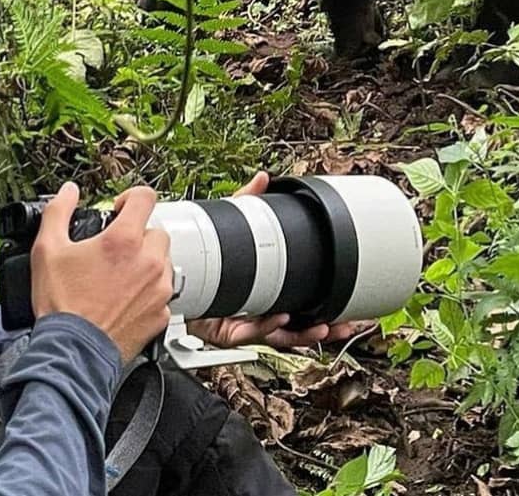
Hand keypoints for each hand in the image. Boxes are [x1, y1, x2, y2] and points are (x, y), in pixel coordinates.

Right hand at [31, 182, 172, 361]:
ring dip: (146, 262)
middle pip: (155, 231)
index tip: (121, 209)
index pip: (145, 197)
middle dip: (137, 236)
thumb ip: (58, 212)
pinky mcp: (162, 313)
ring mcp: (158, 288)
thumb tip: (68, 192)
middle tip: (115, 250)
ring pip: (163, 261)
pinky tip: (126, 299)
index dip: (131, 198)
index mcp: (124, 240)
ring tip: (119, 276)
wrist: (72, 354)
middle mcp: (148, 261)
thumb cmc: (62, 307)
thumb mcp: (47, 251)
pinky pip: (163, 292)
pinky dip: (149, 292)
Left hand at [187, 171, 374, 349]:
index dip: (323, 308)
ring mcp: (246, 324)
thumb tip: (261, 180)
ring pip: (282, 337)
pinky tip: (282, 318)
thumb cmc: (202, 261)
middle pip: (299, 326)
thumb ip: (246, 203)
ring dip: (304, 334)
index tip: (345, 307)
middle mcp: (259, 311)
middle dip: (324, 327)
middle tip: (344, 324)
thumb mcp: (229, 227)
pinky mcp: (229, 332)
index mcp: (266, 292)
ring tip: (320, 325)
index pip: (301, 304)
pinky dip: (269, 326)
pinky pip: (253, 334)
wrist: (173, 278)